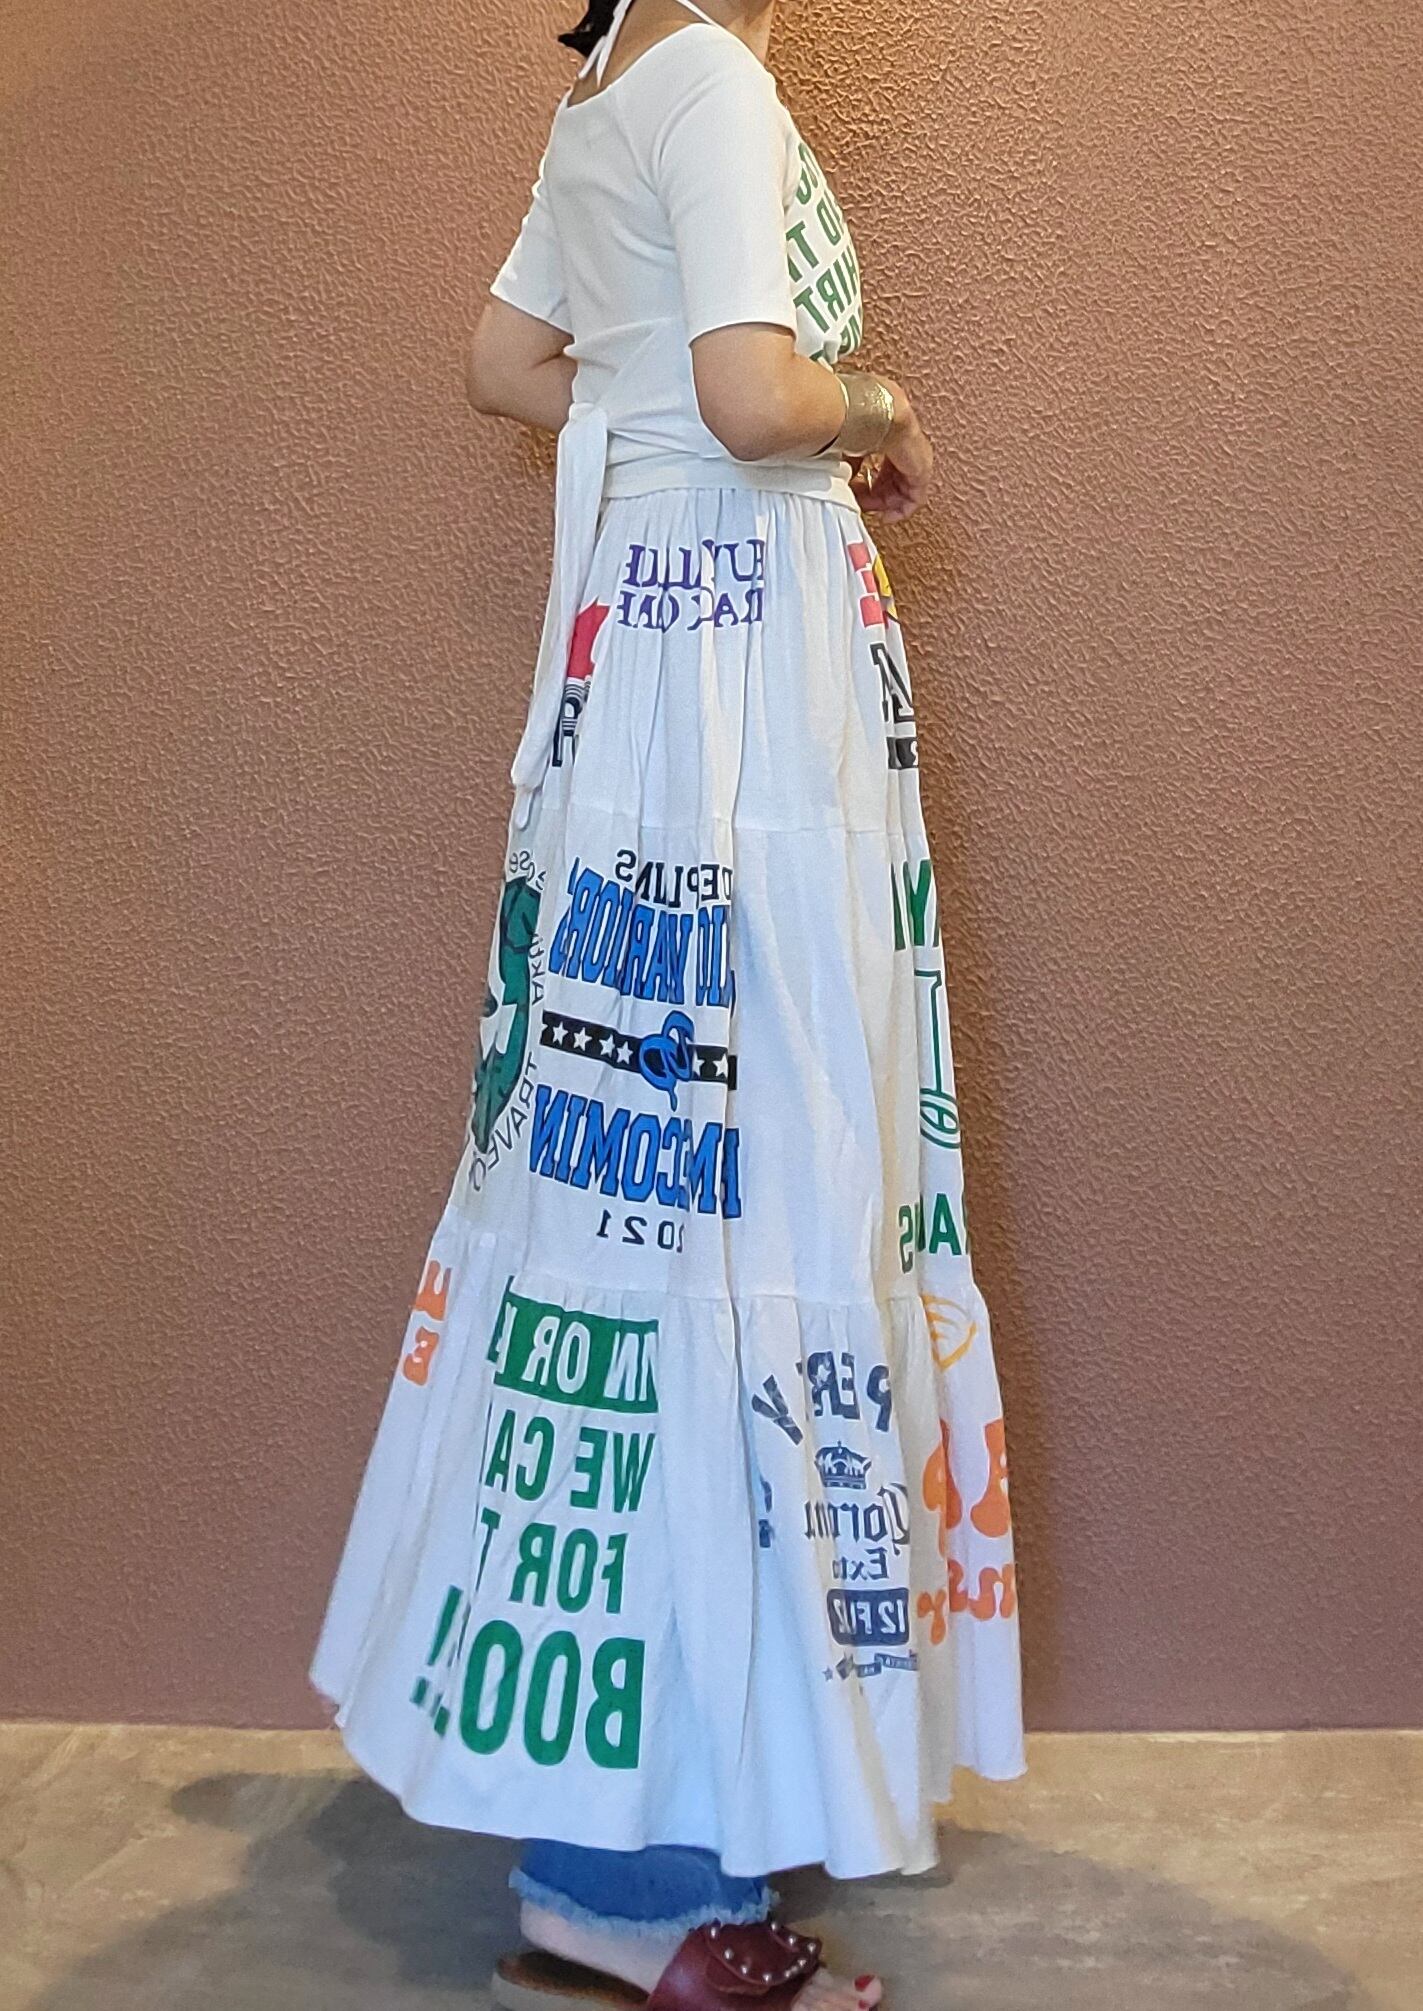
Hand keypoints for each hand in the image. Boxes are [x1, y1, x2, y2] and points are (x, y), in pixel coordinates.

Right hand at [853, 380, 932, 523]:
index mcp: (893, 435)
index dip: (871, 482)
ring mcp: (917, 459)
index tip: (856, 492)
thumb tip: (846, 480)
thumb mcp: (850, 445)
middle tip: (862, 503)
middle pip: (895, 479)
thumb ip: (850, 463)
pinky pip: (915, 499)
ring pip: (903, 490)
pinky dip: (901, 511)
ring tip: (872, 510)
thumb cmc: (862, 420)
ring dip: (885, 503)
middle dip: (877, 495)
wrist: (878, 416)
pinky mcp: (922, 472)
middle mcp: (908, 446)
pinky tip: (888, 516)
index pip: (885, 465)